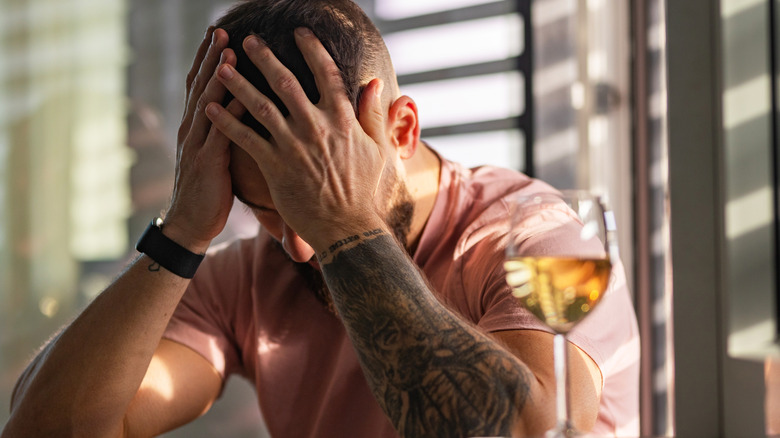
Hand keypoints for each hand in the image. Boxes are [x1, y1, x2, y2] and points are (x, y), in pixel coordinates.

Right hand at [164, 27, 244, 252]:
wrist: (190, 225)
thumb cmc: (209, 191)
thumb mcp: (214, 155)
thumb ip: (223, 132)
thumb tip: (240, 112)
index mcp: (195, 127)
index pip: (199, 86)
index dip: (206, 59)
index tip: (218, 34)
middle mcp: (192, 130)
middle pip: (200, 86)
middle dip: (210, 57)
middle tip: (220, 30)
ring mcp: (197, 145)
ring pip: (207, 103)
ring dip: (218, 76)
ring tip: (229, 51)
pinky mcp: (208, 163)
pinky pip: (221, 134)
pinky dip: (231, 113)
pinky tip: (244, 96)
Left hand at [205, 28, 387, 252]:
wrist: (347, 228)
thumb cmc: (364, 190)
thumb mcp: (378, 149)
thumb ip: (374, 115)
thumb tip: (374, 84)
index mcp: (342, 119)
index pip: (327, 74)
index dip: (313, 49)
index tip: (300, 32)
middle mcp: (315, 126)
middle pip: (286, 82)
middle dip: (265, 57)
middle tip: (248, 40)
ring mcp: (293, 145)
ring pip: (259, 105)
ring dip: (238, 84)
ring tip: (220, 67)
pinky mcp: (274, 166)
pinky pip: (245, 138)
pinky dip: (226, 122)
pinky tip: (210, 108)